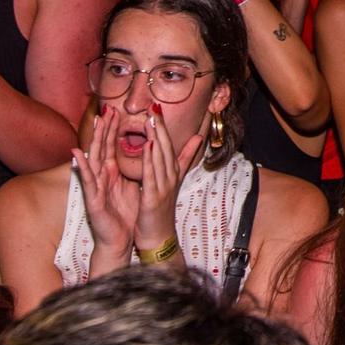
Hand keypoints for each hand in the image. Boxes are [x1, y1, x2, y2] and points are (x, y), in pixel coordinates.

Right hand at [72, 108, 140, 255]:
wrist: (120, 239)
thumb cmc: (125, 213)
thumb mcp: (132, 185)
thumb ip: (133, 169)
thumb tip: (142, 151)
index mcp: (112, 173)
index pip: (111, 146)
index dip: (112, 128)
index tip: (115, 110)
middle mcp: (102, 176)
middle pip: (101, 148)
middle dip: (104, 128)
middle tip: (106, 109)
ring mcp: (96, 186)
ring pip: (94, 159)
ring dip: (94, 140)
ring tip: (95, 123)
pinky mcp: (92, 199)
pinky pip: (88, 181)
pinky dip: (83, 167)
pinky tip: (77, 155)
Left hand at [134, 107, 203, 251]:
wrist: (159, 237)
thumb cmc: (161, 210)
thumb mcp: (174, 181)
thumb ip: (184, 158)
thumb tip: (198, 137)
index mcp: (173, 172)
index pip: (169, 145)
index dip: (164, 127)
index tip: (157, 108)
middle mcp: (170, 177)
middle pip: (166, 148)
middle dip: (161, 127)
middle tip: (154, 107)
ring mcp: (164, 187)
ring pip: (160, 158)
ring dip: (156, 138)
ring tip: (151, 120)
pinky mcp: (154, 198)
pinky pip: (152, 175)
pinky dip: (150, 160)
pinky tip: (147, 146)